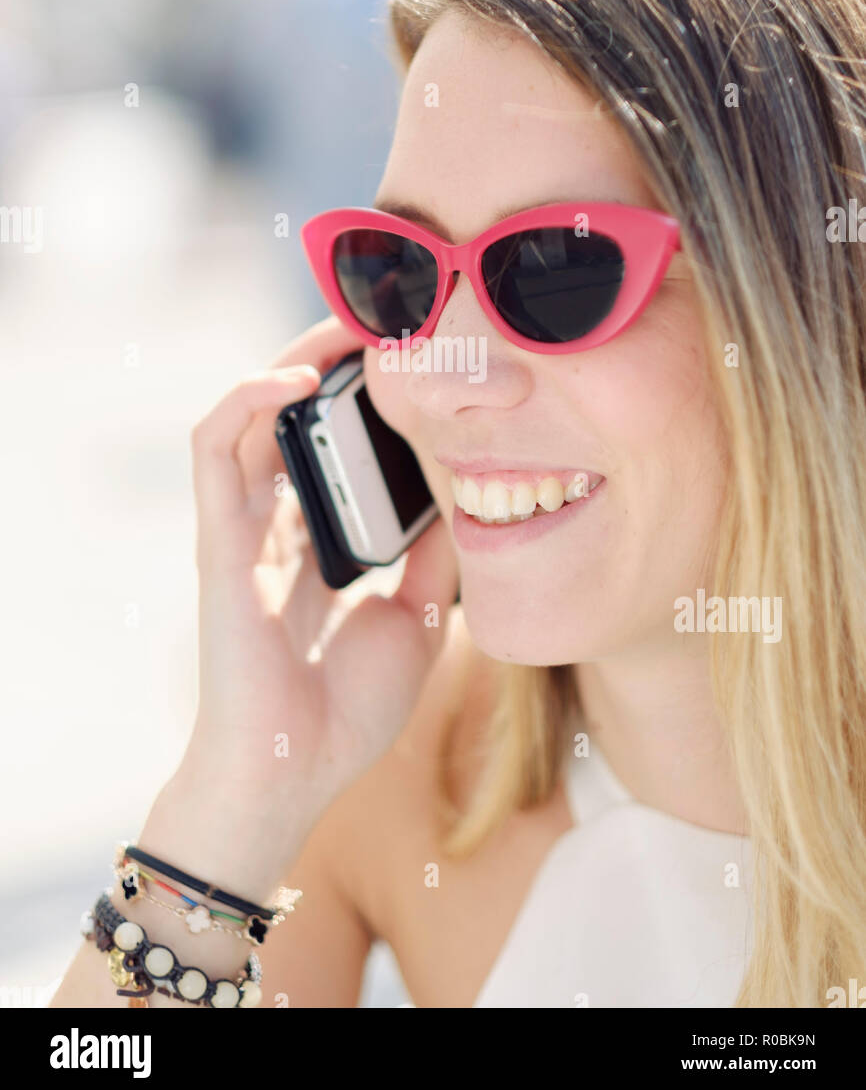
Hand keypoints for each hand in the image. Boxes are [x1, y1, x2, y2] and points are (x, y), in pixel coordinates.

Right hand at [182, 315, 458, 852]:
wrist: (294, 773)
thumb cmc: (345, 709)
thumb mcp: (417, 615)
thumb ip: (436, 557)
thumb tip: (478, 500)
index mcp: (320, 535)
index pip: (335, 437)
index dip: (368, 389)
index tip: (420, 351)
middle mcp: (277, 518)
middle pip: (294, 410)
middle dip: (335, 355)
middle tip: (392, 316)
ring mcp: (242, 524)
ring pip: (250, 409)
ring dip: (295, 358)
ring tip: (350, 326)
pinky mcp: (218, 537)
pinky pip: (216, 448)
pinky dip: (248, 401)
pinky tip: (300, 380)